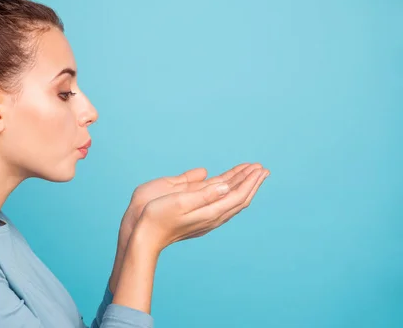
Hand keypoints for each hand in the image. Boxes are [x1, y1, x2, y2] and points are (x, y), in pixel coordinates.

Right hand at [122, 162, 252, 231]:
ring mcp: (205, 217)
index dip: (250, 181)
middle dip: (250, 181)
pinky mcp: (197, 216)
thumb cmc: (156, 217)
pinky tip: (228, 186)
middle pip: (238, 197)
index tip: (259, 168)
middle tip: (261, 168)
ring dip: (241, 185)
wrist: (143, 236)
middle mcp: (211, 215)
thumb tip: (225, 186)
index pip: (238, 194)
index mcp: (209, 211)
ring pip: (230, 200)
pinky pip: (220, 202)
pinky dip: (228, 191)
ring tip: (250, 173)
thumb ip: (203, 193)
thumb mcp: (178, 202)